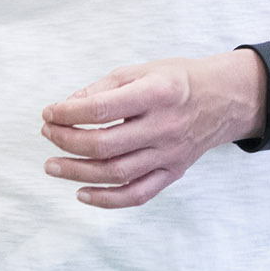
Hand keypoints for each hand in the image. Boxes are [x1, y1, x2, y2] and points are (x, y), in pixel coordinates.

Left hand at [40, 51, 264, 208]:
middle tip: (47, 134)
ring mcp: (170, 154)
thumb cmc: (177, 81)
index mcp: (156, 93)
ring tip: (52, 165)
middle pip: (105, 145)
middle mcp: (164, 126)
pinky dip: (107, 200)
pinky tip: (82, 193)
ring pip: (116, 173)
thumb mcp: (142, 70)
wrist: (222, 99)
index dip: (68, 113)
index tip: (49, 112)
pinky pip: (137, 194)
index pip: (101, 109)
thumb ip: (104, 88)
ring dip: (77, 172)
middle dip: (67, 142)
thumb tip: (68, 106)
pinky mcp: (173, 172)